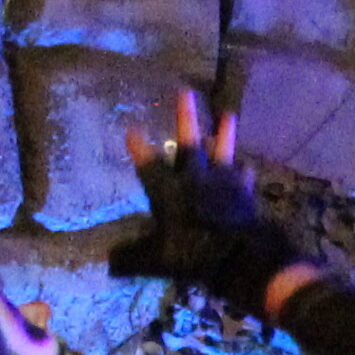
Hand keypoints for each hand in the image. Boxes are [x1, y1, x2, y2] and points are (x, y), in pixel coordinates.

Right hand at [106, 88, 297, 308]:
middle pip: (189, 143)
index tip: (132, 130)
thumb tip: (108, 262)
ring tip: (228, 114)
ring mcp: (223, 184)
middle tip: (186, 91)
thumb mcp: (157, 260)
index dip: (140, 149)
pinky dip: (243, 172)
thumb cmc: (192, 255)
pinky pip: (244, 178)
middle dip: (186, 117)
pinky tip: (245, 166)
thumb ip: (133, 258)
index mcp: (170, 192)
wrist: (240, 256)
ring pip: (223, 152)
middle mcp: (195, 180)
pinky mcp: (244, 194)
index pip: (149, 166)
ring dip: (224, 134)